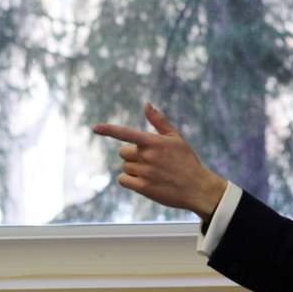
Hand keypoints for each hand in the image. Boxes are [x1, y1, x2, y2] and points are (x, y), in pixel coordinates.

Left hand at [92, 102, 226, 220]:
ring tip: (153, 173)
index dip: (109, 130)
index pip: (126, 133)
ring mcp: (144, 172)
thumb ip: (159, 121)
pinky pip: (123, 180)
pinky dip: (129, 181)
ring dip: (134, 169)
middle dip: (132, 155)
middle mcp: (147, 156)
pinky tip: (145, 182)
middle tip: (150, 161)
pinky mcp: (143, 187)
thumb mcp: (176, 138)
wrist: (198, 188)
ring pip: (125, 167)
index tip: (95, 128)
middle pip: (123, 152)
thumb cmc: (187, 161)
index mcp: (154, 142)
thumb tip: (146, 103)